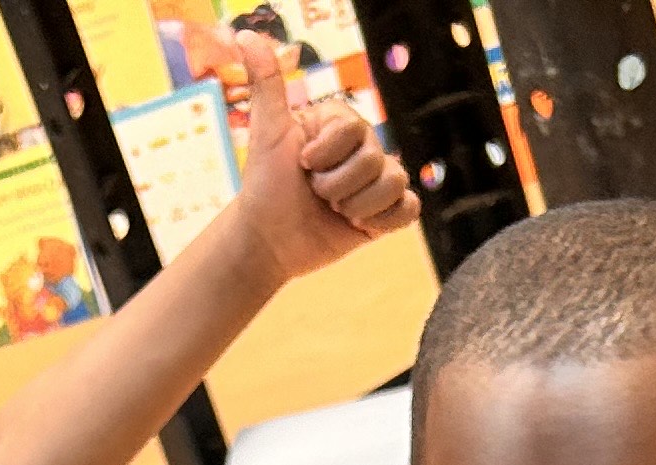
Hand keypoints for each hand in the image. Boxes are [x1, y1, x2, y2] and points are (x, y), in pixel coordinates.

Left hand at [224, 31, 415, 282]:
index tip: (302, 165)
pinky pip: (409, 209)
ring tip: (334, 210)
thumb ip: (266, 84)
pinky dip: (384, 220)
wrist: (269, 239)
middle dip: (335, 187)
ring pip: (393, 185)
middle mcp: (364, 146)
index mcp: (341, 124)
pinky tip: (358, 224)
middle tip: (315, 194)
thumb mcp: (266, 132)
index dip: (325, 155)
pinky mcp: (385, 212)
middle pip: (373, 160)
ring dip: (355, 207)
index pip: (354, 131)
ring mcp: (377, 180)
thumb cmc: (266, 185)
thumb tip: (246, 35)